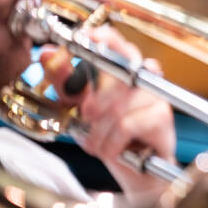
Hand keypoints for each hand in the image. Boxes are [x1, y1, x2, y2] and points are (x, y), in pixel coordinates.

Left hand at [39, 25, 176, 197]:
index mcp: (124, 68)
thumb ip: (65, 82)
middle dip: (92, 103)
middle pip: (114, 74)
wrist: (136, 170)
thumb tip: (45, 54)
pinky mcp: (162, 115)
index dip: (102, 37)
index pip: (116, 42)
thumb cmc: (111, 135)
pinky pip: (125, 125)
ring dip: (99, 133)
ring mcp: (156, 94)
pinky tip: (115, 150)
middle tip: (87, 119)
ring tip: (100, 144)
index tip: (85, 37)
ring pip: (114, 106)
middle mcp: (144, 75)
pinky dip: (112, 143)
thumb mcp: (79, 109)